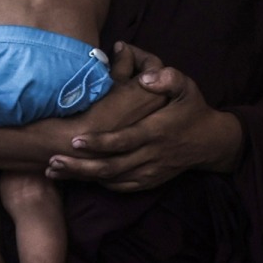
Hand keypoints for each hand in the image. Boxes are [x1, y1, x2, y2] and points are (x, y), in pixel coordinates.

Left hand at [47, 44, 242, 191]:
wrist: (211, 142)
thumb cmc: (192, 109)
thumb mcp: (186, 87)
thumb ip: (167, 78)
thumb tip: (146, 76)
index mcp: (156, 132)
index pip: (124, 140)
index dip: (99, 143)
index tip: (75, 140)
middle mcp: (151, 155)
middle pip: (111, 166)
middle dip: (80, 166)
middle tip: (52, 161)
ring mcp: (151, 171)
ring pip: (113, 179)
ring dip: (83, 177)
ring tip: (54, 171)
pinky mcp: (150, 181)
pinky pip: (122, 186)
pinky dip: (99, 183)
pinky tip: (79, 177)